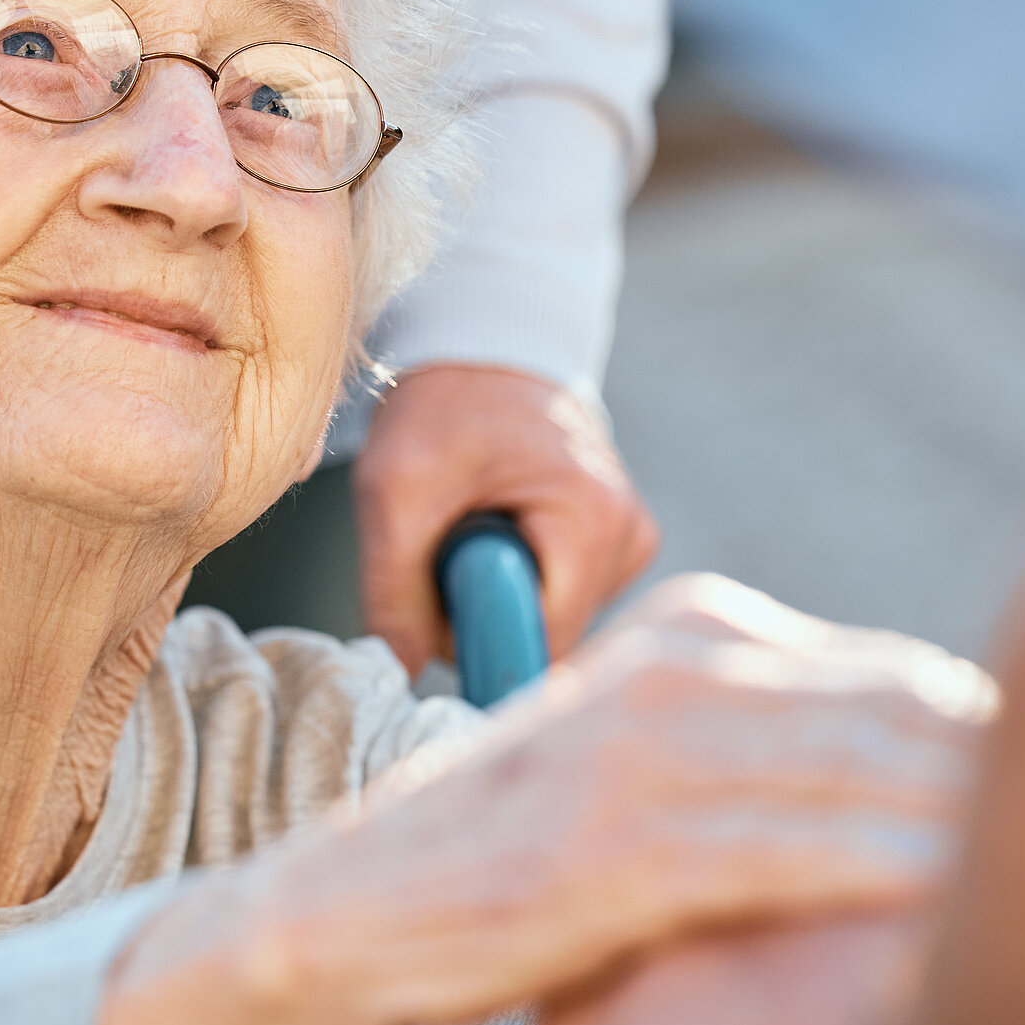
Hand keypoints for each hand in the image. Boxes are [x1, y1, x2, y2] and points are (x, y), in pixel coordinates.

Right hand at [97, 575, 994, 1024]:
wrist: (353, 911)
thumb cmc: (525, 856)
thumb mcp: (648, 771)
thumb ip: (765, 754)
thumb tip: (919, 776)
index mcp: (692, 634)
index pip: (889, 677)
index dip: (999, 738)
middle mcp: (676, 668)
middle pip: (896, 713)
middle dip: (1015, 776)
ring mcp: (644, 750)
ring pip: (857, 778)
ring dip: (978, 827)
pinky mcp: (616, 844)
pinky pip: (784, 857)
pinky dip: (879, 881)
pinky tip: (959, 914)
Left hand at [354, 363, 659, 671]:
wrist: (483, 349)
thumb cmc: (445, 408)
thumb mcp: (396, 490)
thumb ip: (393, 591)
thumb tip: (400, 675)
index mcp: (594, 520)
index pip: (544, 643)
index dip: (483, 640)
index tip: (440, 606)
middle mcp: (630, 534)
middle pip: (551, 636)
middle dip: (488, 612)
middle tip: (446, 552)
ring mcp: (630, 538)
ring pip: (555, 620)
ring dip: (500, 593)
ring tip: (472, 530)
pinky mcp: (620, 540)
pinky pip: (564, 597)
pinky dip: (521, 577)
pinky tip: (502, 531)